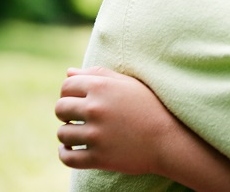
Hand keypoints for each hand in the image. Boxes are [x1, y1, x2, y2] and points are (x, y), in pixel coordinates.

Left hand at [55, 67, 179, 175]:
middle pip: (60, 108)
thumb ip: (98, 74)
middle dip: (66, 112)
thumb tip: (68, 72)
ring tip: (80, 133)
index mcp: (102, 87)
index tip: (78, 99)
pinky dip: (66, 153)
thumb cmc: (150, 107)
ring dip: (68, 134)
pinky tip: (73, 149)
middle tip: (79, 117)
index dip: (69, 92)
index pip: (66, 85)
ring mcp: (96, 135)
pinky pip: (67, 157)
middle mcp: (96, 109)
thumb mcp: (128, 84)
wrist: (169, 139)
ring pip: (62, 134)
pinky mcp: (98, 158)